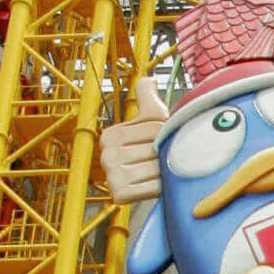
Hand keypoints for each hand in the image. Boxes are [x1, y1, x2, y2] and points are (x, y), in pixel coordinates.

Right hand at [98, 75, 167, 203]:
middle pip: (153, 149)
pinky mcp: (119, 194)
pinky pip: (149, 188)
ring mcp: (111, 176)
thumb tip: (147, 79)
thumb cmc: (158, 147)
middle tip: (166, 160)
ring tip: (165, 172)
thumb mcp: (153, 119)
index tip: (161, 142)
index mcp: (110, 135)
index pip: (152, 129)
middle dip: (167, 154)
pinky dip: (160, 188)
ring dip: (167, 172)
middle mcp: (105, 155)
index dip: (166, 135)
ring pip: (154, 168)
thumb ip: (148, 97)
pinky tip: (161, 186)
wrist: (160, 179)